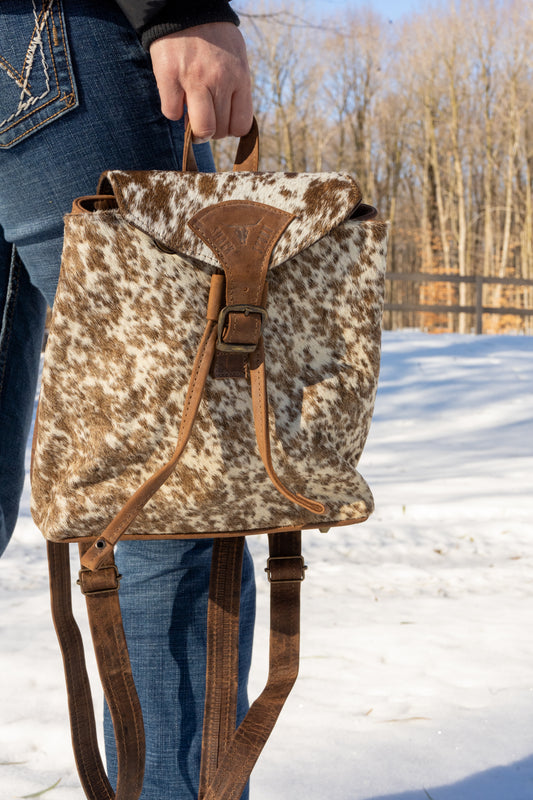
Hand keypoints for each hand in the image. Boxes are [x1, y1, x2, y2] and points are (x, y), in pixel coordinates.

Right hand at [149, 22, 252, 140]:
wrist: (186, 7)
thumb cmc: (214, 37)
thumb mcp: (236, 58)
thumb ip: (236, 88)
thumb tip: (231, 123)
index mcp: (239, 76)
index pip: (241, 125)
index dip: (230, 129)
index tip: (222, 122)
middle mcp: (219, 80)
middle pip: (219, 131)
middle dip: (211, 131)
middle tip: (204, 119)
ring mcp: (194, 78)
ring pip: (200, 129)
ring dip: (194, 129)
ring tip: (191, 116)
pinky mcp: (169, 76)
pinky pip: (172, 113)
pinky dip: (172, 110)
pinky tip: (175, 96)